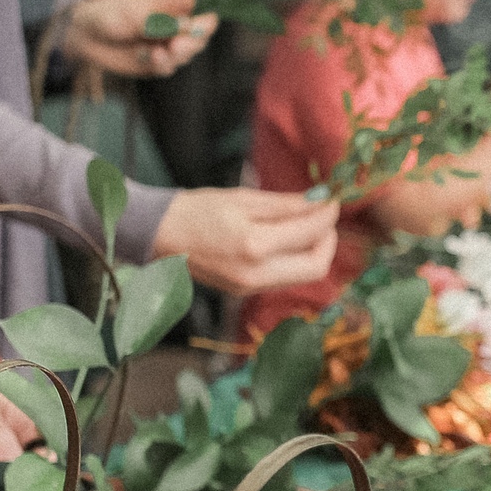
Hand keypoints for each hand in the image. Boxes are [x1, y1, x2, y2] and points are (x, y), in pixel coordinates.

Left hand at [61, 0, 214, 78]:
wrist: (85, 34)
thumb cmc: (109, 13)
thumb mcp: (136, 12)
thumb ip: (162, 20)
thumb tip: (188, 23)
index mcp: (176, 5)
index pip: (203, 17)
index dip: (202, 26)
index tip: (191, 29)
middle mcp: (176, 25)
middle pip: (199, 39)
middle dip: (190, 45)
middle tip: (175, 45)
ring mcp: (167, 45)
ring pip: (185, 56)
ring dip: (174, 56)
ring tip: (157, 52)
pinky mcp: (157, 63)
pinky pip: (168, 68)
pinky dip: (161, 65)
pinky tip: (149, 57)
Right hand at [151, 189, 338, 294]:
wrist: (159, 236)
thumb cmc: (197, 210)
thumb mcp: (244, 198)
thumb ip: (286, 204)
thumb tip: (321, 200)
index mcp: (253, 245)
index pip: (310, 234)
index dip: (327, 215)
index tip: (332, 199)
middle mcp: (255, 274)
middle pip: (316, 267)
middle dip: (328, 240)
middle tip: (323, 217)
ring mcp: (250, 287)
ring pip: (303, 276)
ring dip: (313, 250)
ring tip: (305, 225)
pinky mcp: (246, 291)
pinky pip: (285, 278)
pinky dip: (295, 259)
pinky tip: (286, 239)